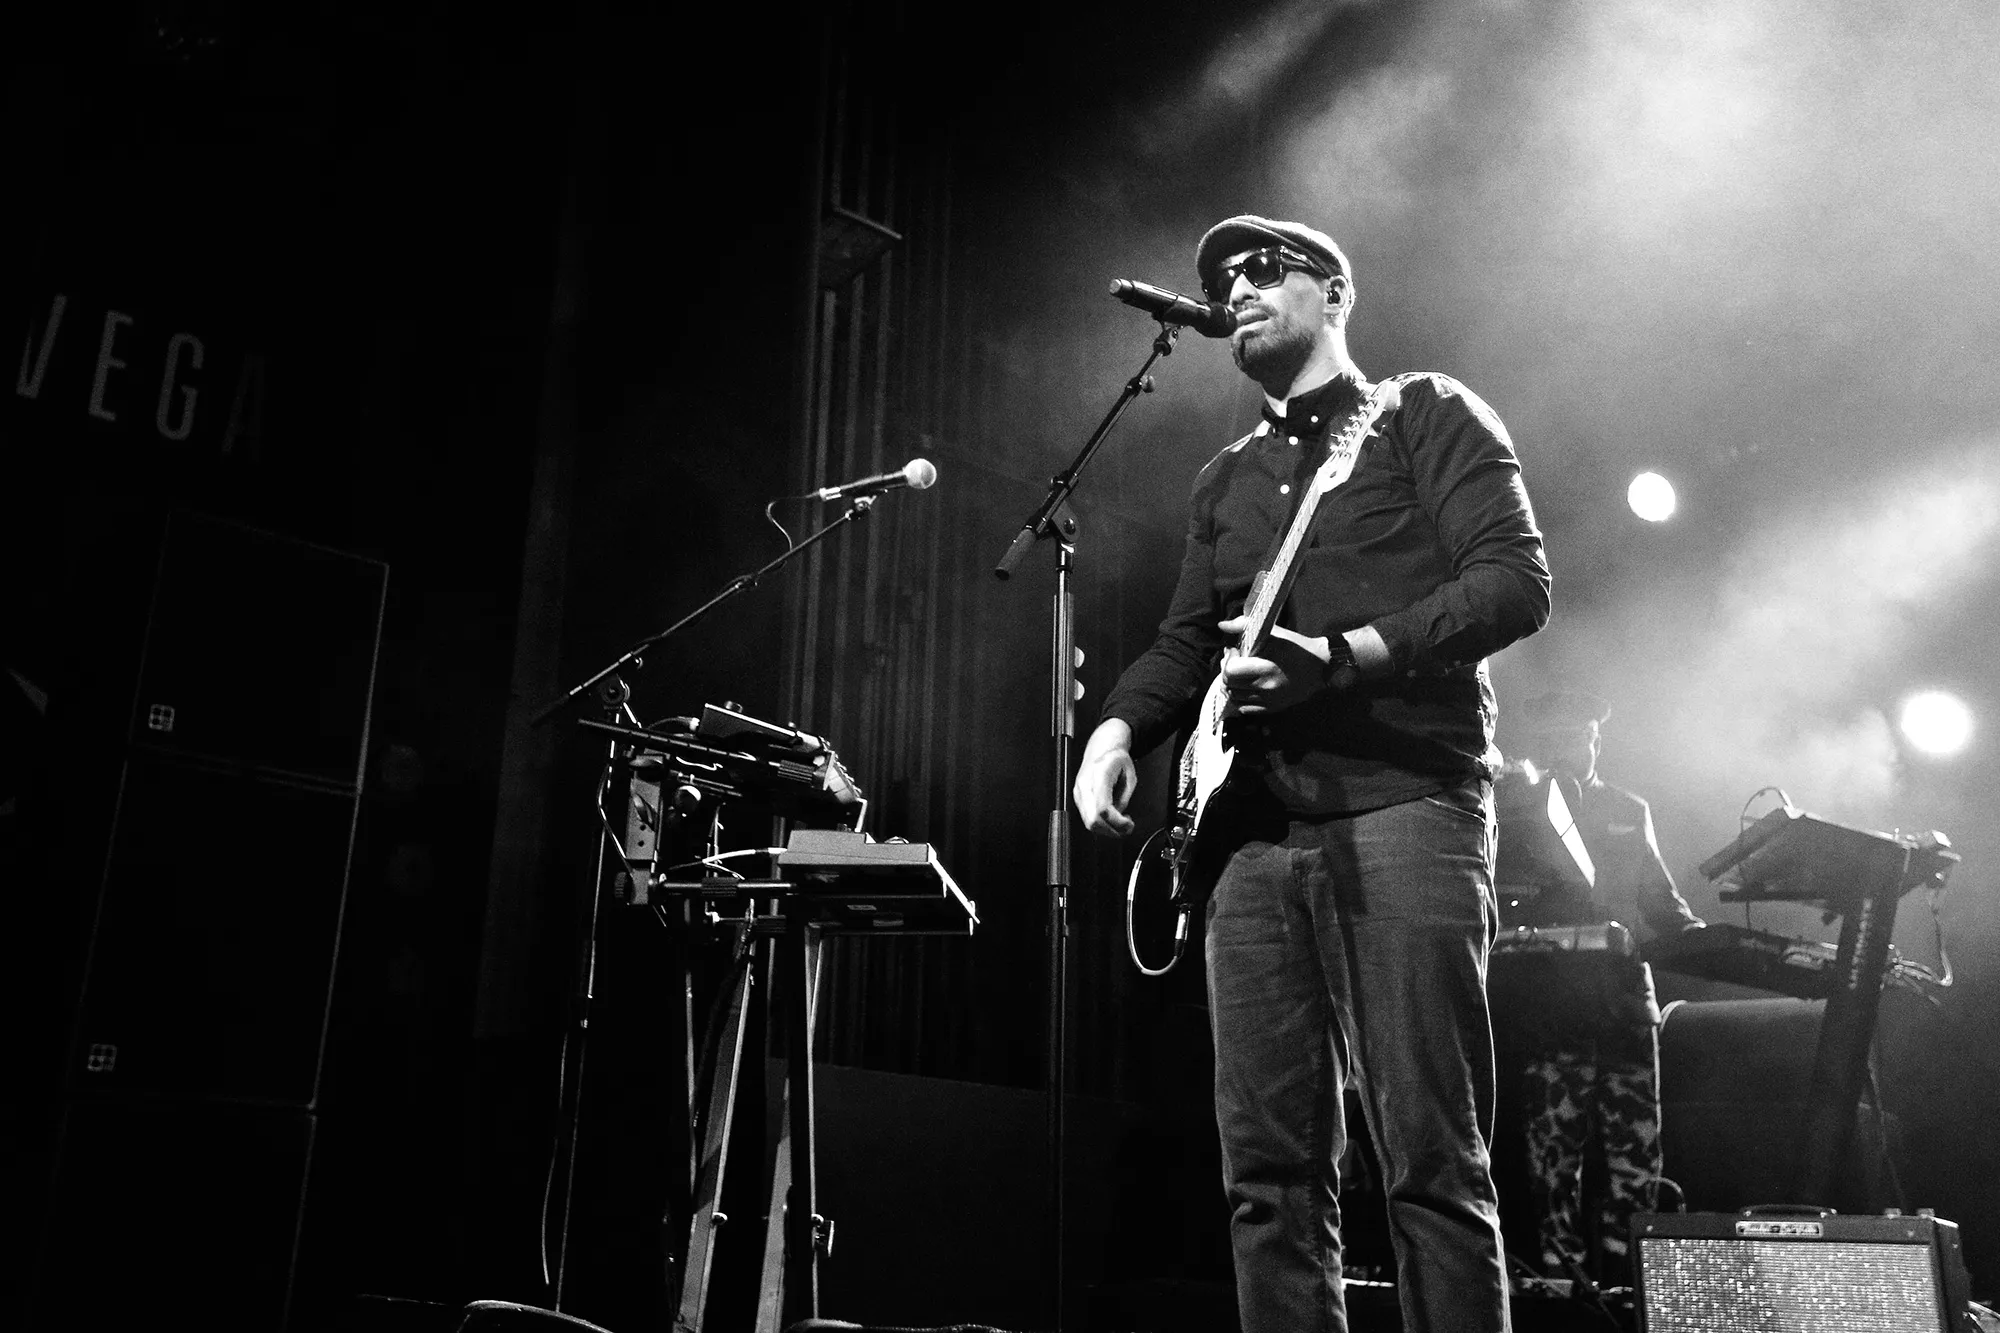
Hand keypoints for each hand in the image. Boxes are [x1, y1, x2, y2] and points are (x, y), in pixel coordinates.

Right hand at [1073, 719, 1137, 836]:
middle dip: (1111, 831)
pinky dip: (1100, 823)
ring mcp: (1078, 792)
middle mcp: (1085, 785)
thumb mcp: (1130, 777)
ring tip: (1120, 822)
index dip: (1116, 822)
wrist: (1101, 748)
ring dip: (1106, 829)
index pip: (1102, 808)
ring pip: (1088, 823)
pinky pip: (1087, 817)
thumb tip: (1119, 818)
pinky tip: (1111, 817)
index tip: (1129, 824)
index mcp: (1100, 775)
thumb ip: (1124, 799)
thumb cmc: (1116, 758)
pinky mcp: (1077, 797)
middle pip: (1092, 820)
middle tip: (1126, 828)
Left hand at [1218, 619, 1335, 714]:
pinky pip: (1245, 708)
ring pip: (1234, 697)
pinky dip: (1241, 698)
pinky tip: (1248, 687)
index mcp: (1266, 667)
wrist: (1320, 666)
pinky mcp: (1272, 708)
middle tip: (1235, 662)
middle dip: (1227, 671)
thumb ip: (1244, 625)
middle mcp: (1266, 686)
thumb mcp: (1272, 632)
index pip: (1230, 670)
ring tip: (1240, 675)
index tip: (1236, 651)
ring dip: (1233, 685)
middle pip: (1229, 684)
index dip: (1229, 659)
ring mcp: (1269, 700)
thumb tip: (1222, 625)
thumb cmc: (1296, 647)